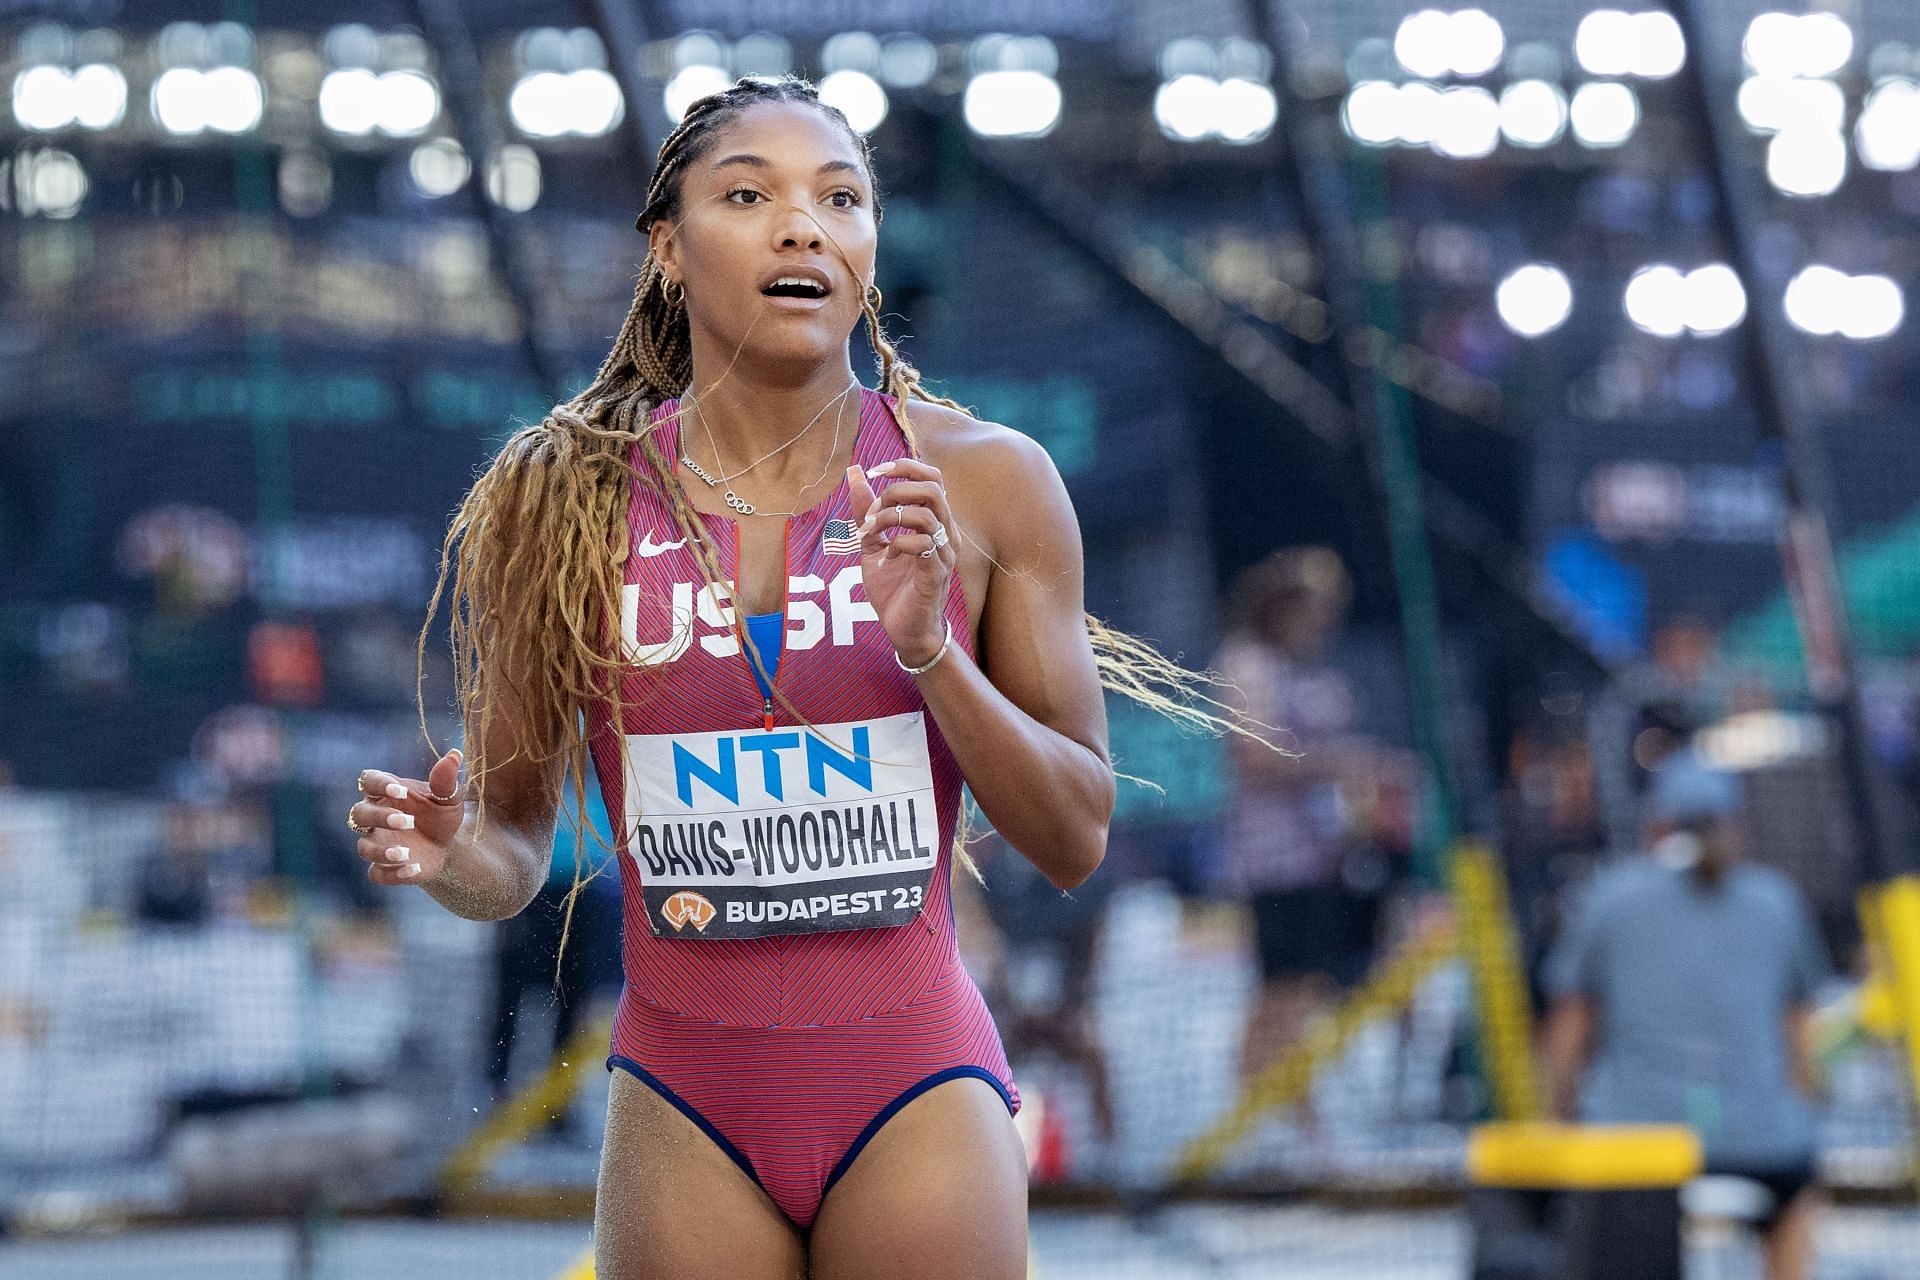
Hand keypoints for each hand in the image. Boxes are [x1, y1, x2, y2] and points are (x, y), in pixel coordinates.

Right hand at [350, 748, 464, 886]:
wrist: (448, 847)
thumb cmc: (440, 815)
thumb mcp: (448, 798)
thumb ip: (446, 780)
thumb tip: (454, 755)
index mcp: (385, 793)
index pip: (369, 781)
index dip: (379, 784)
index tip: (400, 790)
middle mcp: (374, 818)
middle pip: (359, 814)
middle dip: (380, 817)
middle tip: (408, 822)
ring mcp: (376, 843)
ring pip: (364, 847)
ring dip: (381, 851)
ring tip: (405, 852)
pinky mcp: (382, 867)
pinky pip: (376, 873)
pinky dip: (392, 874)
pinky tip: (414, 868)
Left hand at [845, 458, 956, 668]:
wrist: (904, 630)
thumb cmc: (894, 587)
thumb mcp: (872, 543)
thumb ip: (866, 510)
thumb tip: (854, 472)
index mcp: (934, 521)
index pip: (932, 478)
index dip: (906, 467)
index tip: (876, 472)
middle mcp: (945, 533)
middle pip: (933, 488)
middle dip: (895, 492)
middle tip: (872, 513)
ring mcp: (944, 553)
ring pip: (927, 514)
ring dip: (890, 518)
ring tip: (871, 533)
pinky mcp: (936, 573)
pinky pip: (922, 544)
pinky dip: (897, 544)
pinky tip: (885, 558)